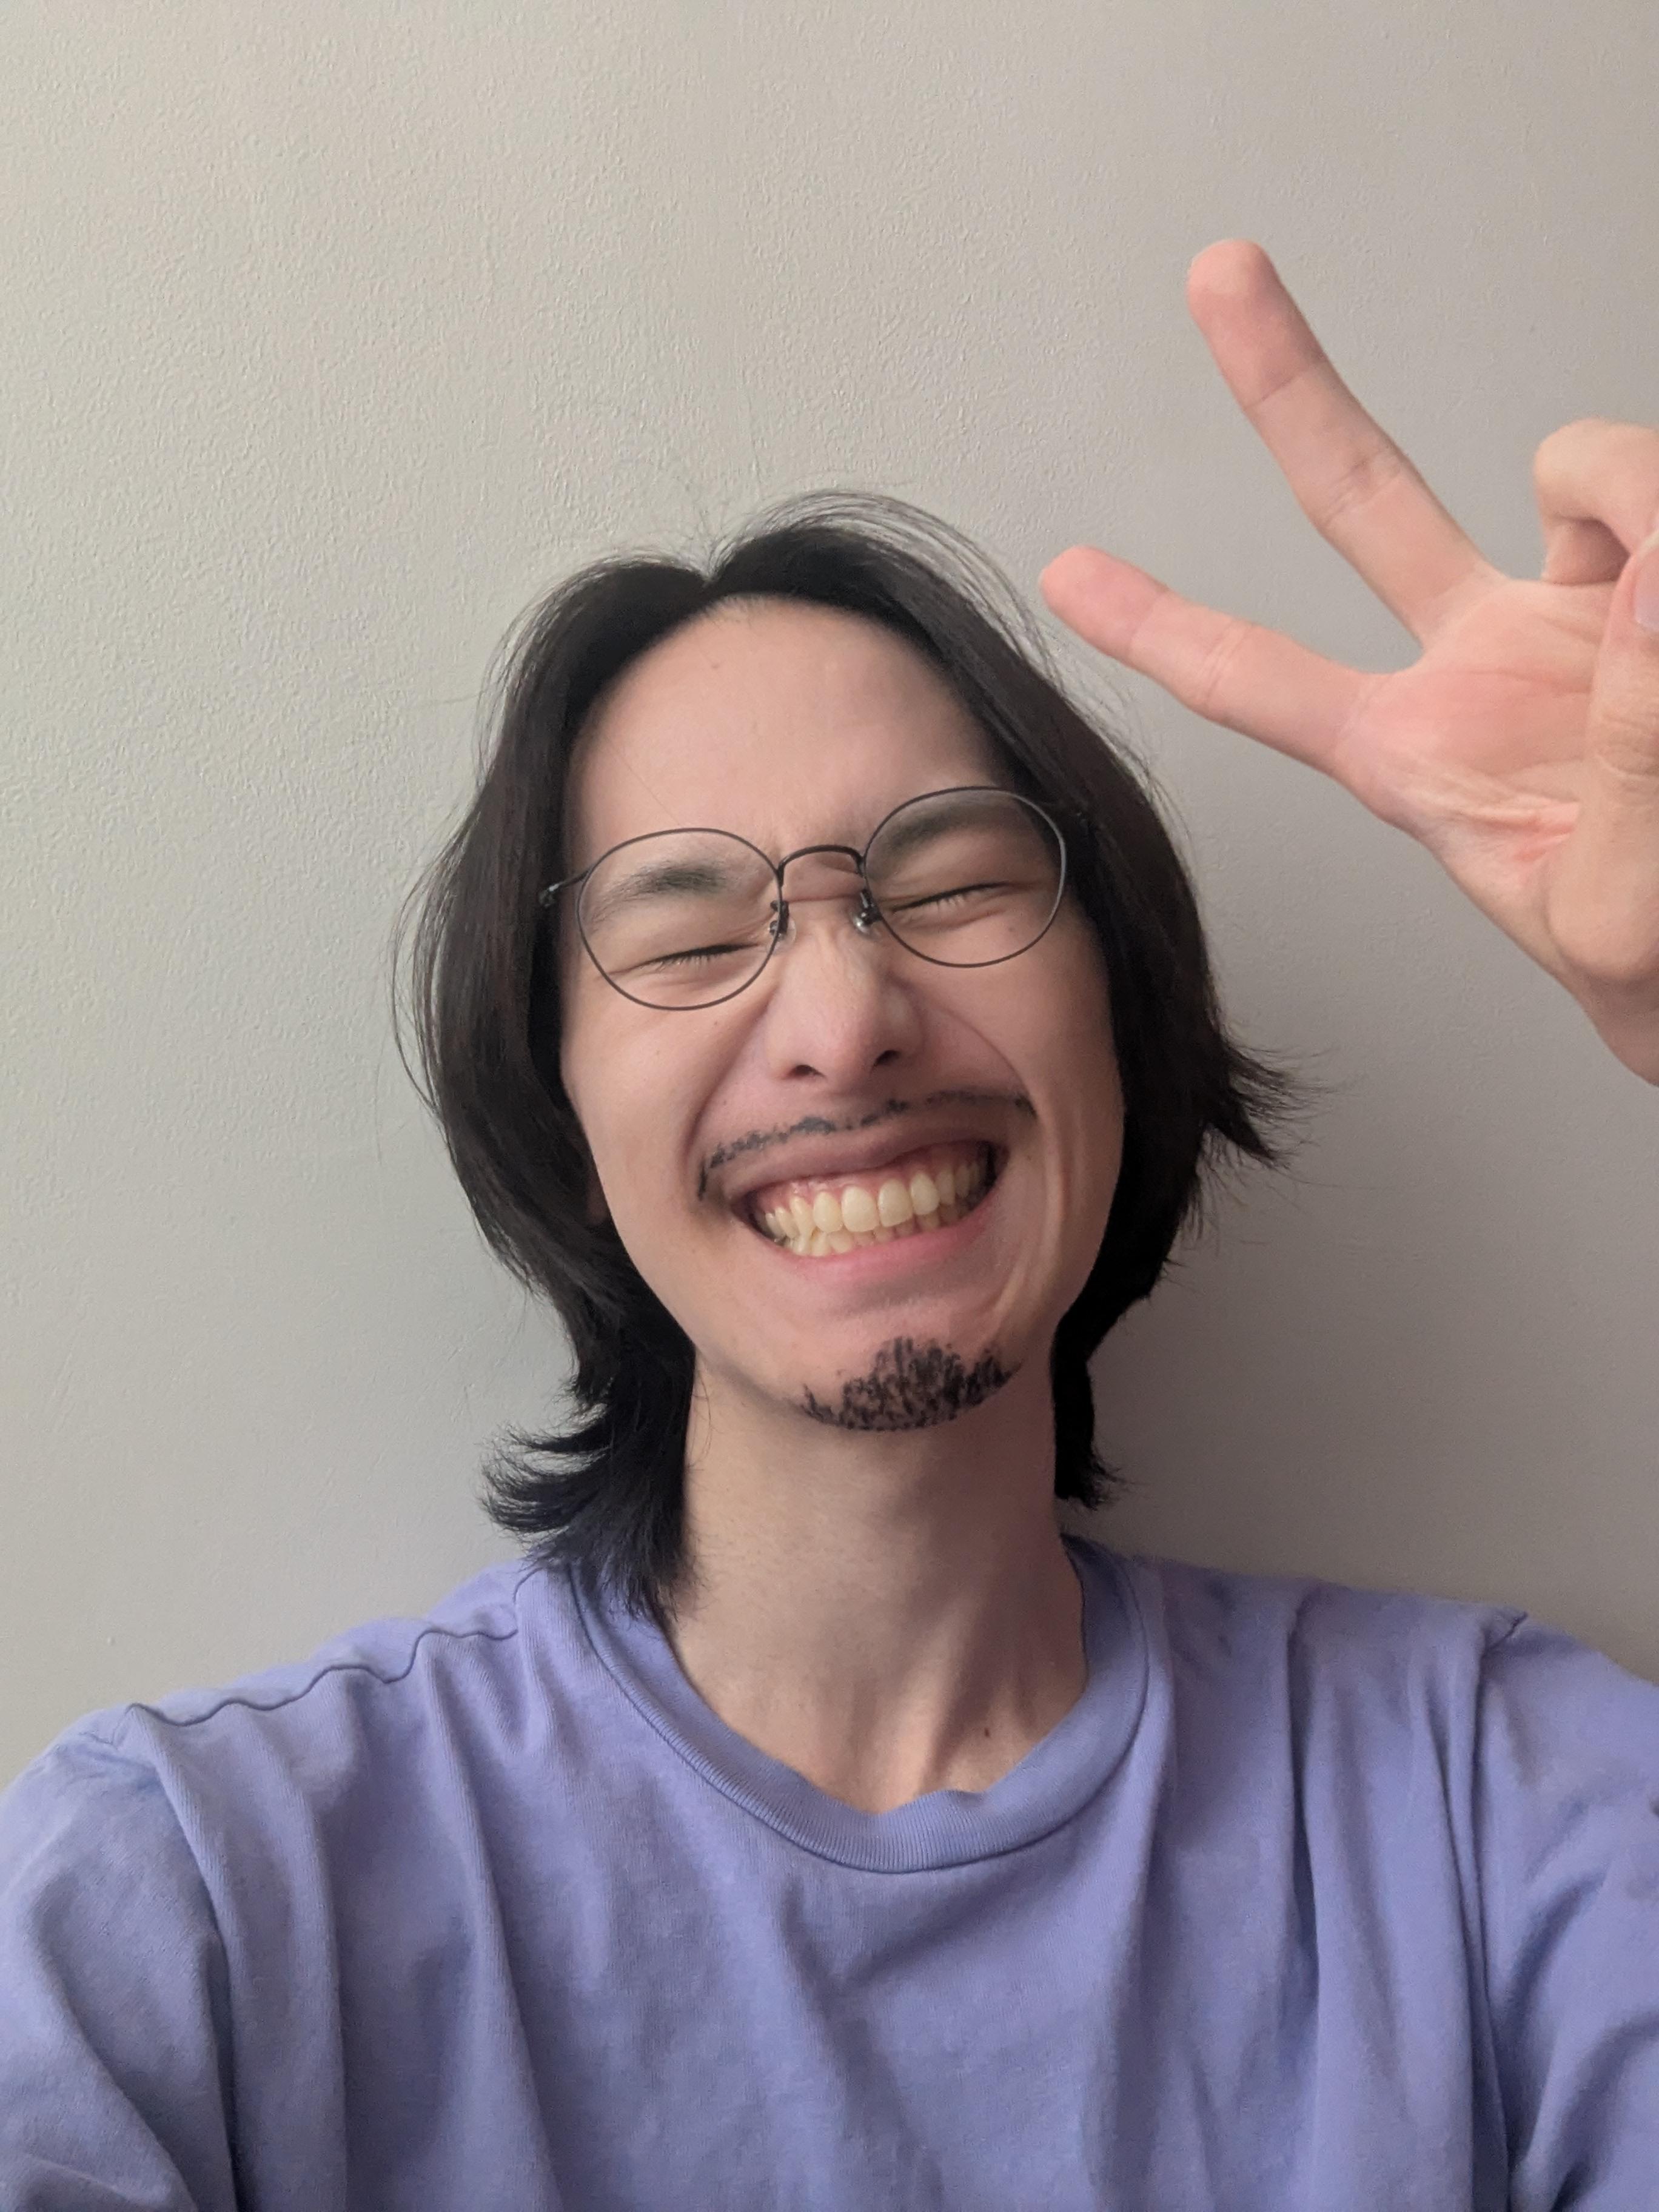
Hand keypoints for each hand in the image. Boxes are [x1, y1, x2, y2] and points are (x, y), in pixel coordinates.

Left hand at [1041, 240, 1658, 1083]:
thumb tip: (1648, 593)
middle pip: (1358, 495)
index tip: (1065, 570)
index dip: (1160, 627)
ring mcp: (1574, 614)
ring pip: (1579, 465)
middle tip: (1218, 269)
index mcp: (1416, 759)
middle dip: (1287, 383)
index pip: (1257, 683)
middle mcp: (1480, 662)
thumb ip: (1625, 774)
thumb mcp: (1616, 924)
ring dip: (1640, 501)